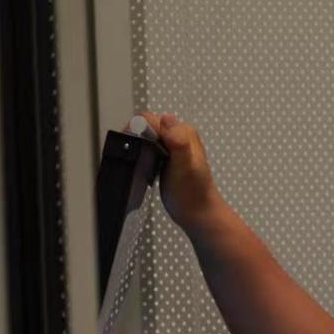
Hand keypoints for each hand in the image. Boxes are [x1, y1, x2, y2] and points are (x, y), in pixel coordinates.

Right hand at [136, 111, 226, 236]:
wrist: (198, 214)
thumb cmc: (193, 194)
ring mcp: (173, 146)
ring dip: (139, 147)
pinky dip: (143, 156)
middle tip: (139, 159)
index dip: (138, 131)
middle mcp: (179, 135)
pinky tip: (147, 169)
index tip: (135, 147)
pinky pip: (149, 148)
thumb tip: (167, 120)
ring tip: (143, 165)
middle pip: (146, 126)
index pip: (151, 119)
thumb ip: (178, 141)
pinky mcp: (167, 157)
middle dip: (138, 139)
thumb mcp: (185, 166)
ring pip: (146, 137)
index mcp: (183, 132)